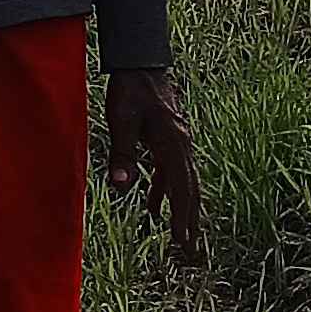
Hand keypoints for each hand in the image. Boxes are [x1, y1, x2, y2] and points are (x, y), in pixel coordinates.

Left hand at [104, 65, 206, 267]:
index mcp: (173, 143)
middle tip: (191, 248)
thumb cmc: (131, 89)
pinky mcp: (169, 139)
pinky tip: (153, 206)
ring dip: (181, 208)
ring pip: (183, 182)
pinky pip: (170, 171)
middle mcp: (182, 145)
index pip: (181, 187)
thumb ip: (122, 153)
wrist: (141, 63)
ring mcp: (178, 142)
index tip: (182, 240)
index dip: (182, 216)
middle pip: (190, 189)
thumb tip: (120, 186)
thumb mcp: (122, 121)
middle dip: (190, 219)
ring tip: (178, 235)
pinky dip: (164, 190)